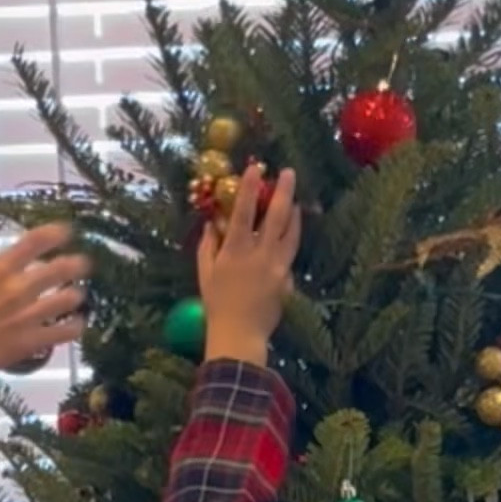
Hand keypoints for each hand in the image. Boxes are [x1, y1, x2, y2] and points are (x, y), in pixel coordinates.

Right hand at [0, 223, 88, 390]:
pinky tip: (76, 324)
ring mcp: (28, 316)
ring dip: (76, 294)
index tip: (66, 232)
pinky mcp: (32, 342)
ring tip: (76, 296)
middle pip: (62, 269)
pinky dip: (75, 325)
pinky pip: (67, 332)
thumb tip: (6, 277)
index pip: (36, 241)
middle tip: (82, 264)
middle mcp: (18, 289)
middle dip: (77, 264)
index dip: (57, 233)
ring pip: (70, 298)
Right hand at [198, 168, 299, 362]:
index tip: (256, 167)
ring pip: (291, 234)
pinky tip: (287, 237)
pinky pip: (289, 256)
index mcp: (236, 250)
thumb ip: (208, 245)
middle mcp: (260, 255)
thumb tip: (212, 223)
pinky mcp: (288, 280)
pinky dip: (289, 244)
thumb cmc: (216, 304)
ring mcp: (277, 267)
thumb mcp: (205, 272)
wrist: (240, 334)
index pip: (244, 211)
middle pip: (277, 216)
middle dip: (284, 191)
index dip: (250, 187)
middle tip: (289, 173)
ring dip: (294, 214)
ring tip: (295, 202)